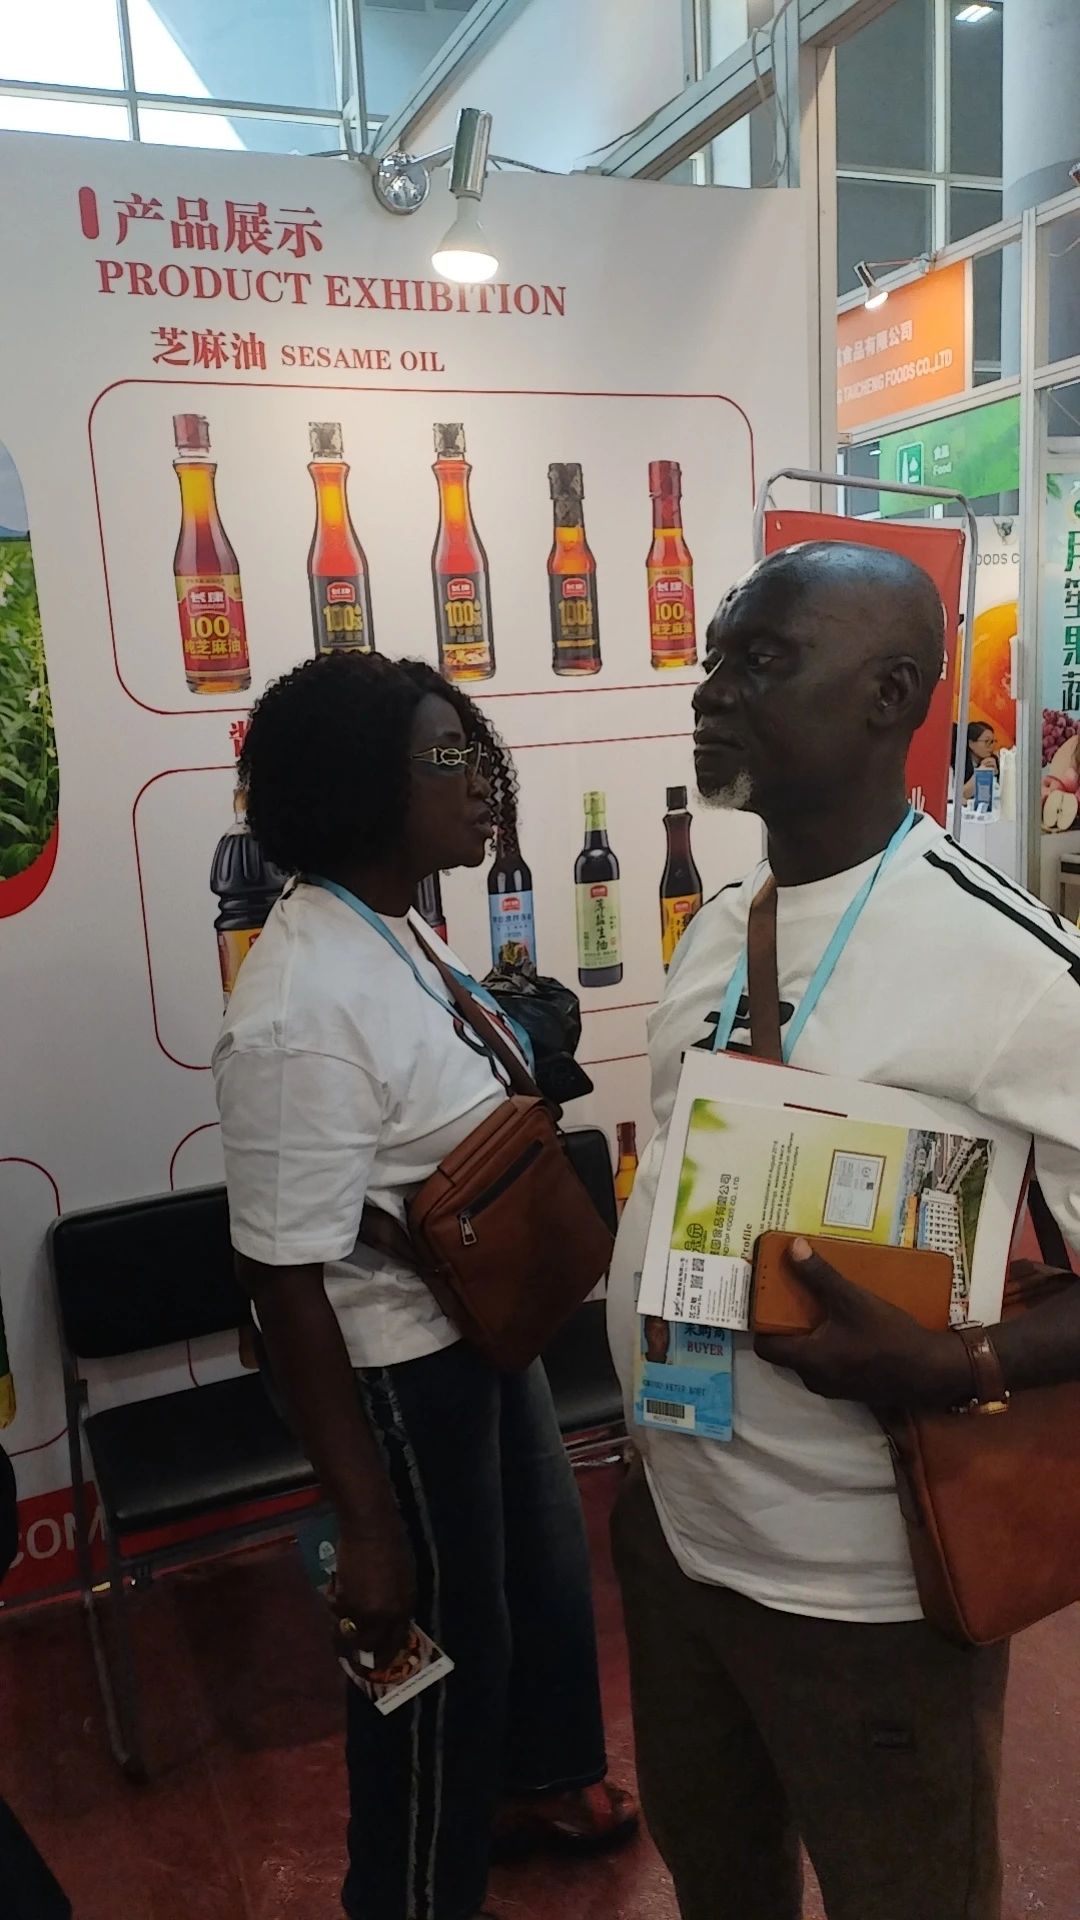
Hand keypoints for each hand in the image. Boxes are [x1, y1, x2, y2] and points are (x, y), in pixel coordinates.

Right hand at [331, 1511, 415, 1669]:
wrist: (371, 1528)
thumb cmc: (393, 1545)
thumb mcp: (405, 1578)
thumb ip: (398, 1602)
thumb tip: (388, 1622)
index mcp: (404, 1608)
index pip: (395, 1642)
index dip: (385, 1655)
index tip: (377, 1663)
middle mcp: (385, 1616)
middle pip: (369, 1645)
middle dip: (358, 1651)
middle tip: (348, 1651)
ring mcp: (363, 1611)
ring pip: (347, 1630)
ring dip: (340, 1623)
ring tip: (338, 1605)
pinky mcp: (343, 1601)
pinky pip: (335, 1610)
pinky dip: (332, 1598)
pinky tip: (335, 1582)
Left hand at [753, 1238, 970, 1408]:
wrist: (929, 1372)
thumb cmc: (887, 1336)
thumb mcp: (852, 1300)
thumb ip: (820, 1275)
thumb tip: (793, 1248)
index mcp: (808, 1359)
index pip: (765, 1347)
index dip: (762, 1324)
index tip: (766, 1300)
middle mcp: (814, 1378)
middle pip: (786, 1352)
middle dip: (787, 1326)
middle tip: (791, 1298)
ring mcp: (834, 1387)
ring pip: (809, 1358)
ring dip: (810, 1336)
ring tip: (817, 1308)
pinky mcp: (851, 1388)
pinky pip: (828, 1365)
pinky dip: (828, 1347)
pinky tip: (843, 1326)